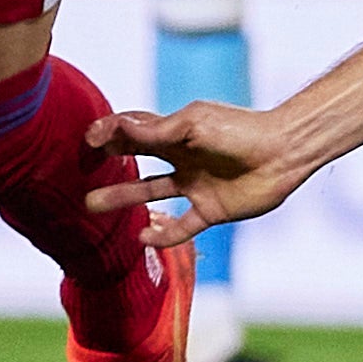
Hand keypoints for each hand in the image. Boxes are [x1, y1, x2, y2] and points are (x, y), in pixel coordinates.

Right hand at [86, 100, 312, 248]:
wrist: (283, 153)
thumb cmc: (241, 130)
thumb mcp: (196, 125)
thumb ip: (159, 130)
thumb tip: (120, 126)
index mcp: (178, 132)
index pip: (136, 130)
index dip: (111, 132)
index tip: (87, 139)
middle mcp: (183, 158)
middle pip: (137, 160)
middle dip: (109, 164)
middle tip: (79, 172)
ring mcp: (195, 184)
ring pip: (151, 192)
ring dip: (123, 197)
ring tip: (92, 204)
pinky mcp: (211, 210)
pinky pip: (181, 226)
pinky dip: (162, 234)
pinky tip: (142, 236)